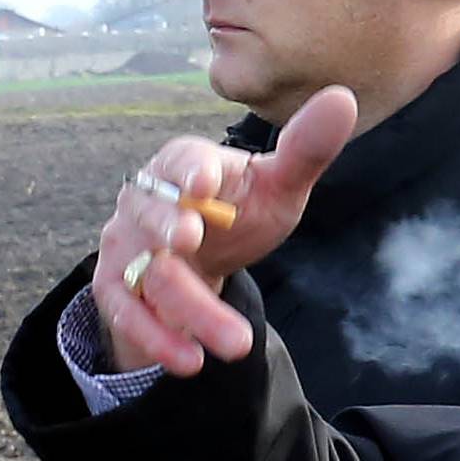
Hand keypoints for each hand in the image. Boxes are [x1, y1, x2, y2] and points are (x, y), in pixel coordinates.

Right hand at [93, 87, 358, 374]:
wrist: (205, 254)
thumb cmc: (241, 209)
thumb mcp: (277, 185)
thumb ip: (305, 149)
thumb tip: (342, 98)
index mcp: (184, 163)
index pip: (181, 160)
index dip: (191, 169)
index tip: (205, 181)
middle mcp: (145, 200)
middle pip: (155, 216)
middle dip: (168, 226)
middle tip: (192, 238)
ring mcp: (126, 245)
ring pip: (149, 274)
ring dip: (187, 308)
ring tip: (233, 342)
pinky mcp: (117, 286)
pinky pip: (127, 312)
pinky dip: (155, 338)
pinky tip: (190, 362)